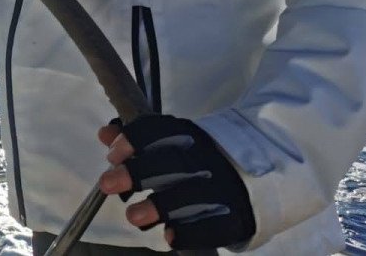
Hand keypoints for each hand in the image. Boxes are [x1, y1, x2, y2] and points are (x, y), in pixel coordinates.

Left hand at [97, 114, 255, 249]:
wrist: (261, 180)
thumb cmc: (203, 163)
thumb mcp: (173, 146)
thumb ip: (139, 141)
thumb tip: (105, 134)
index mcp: (191, 138)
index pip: (161, 130)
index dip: (135, 139)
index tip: (113, 154)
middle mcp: (208, 159)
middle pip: (172, 163)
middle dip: (137, 172)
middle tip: (107, 184)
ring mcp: (224, 188)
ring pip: (191, 195)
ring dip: (159, 206)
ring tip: (134, 217)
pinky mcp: (236, 217)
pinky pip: (213, 226)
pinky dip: (190, 232)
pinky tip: (169, 236)